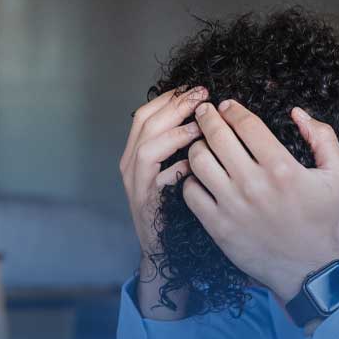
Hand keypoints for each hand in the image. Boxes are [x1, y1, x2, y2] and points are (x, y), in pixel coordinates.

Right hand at [120, 86, 206, 317]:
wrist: (164, 250)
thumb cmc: (177, 207)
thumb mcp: (179, 170)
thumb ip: (184, 146)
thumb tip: (208, 118)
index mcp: (137, 152)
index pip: (147, 113)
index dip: (169, 98)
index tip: (195, 88)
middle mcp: (130, 164)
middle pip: (145, 122)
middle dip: (174, 106)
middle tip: (202, 96)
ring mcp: (135, 184)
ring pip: (147, 147)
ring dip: (174, 133)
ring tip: (199, 127)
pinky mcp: (145, 203)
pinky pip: (156, 180)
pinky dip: (175, 168)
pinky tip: (194, 165)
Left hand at [185, 100, 338, 302]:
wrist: (307, 267)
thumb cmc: (321, 220)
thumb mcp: (337, 175)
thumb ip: (323, 137)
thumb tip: (297, 112)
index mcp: (282, 167)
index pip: (246, 124)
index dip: (232, 109)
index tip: (226, 105)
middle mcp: (254, 184)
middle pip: (216, 136)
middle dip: (207, 117)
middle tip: (204, 112)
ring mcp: (232, 206)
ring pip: (198, 160)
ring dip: (197, 146)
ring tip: (202, 144)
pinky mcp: (218, 226)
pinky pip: (190, 192)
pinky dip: (191, 179)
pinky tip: (200, 177)